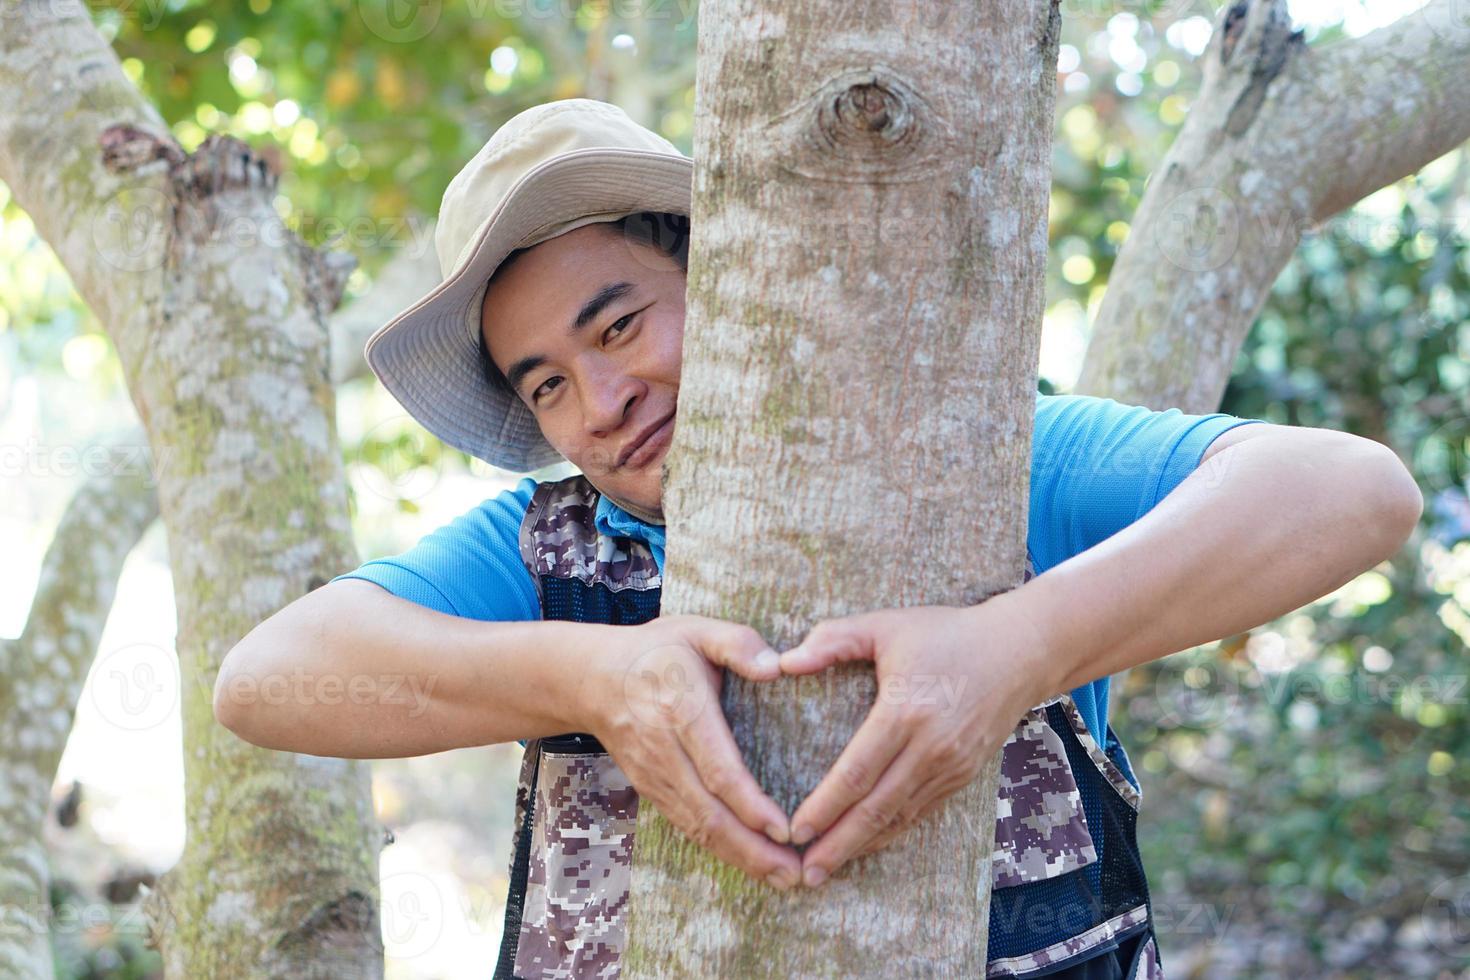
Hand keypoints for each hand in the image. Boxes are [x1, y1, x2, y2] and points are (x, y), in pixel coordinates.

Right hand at [587, 614, 801, 889]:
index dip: (750, 803)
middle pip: (707, 811)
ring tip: (783, 877)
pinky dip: (720, 850)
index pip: (716, 766)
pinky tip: (753, 863)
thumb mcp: (697, 629)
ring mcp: (654, 775)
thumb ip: (739, 643)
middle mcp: (663, 750)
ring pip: (696, 828)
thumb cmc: (657, 650)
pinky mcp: (651, 790)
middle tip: (795, 871)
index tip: (785, 828)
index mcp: (679, 707)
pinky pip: (687, 827)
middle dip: (752, 848)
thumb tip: (777, 668)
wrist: (592, 678)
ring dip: (740, 858)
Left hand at [778, 594, 1057, 886]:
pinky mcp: (963, 775)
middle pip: (877, 808)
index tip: (795, 830)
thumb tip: (783, 662)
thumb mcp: (886, 625)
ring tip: (826, 870)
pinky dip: (890, 832)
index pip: (858, 771)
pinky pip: (920, 812)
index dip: (825, 806)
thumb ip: (834, 640)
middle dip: (838, 844)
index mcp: (906, 711)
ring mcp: (951, 766)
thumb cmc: (946, 634)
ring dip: (861, 846)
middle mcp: (931, 747)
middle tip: (804, 873)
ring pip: (899, 818)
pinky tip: (865, 845)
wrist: (1019, 651)